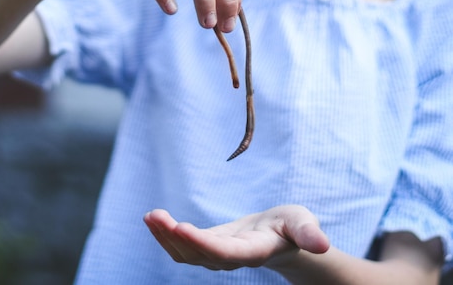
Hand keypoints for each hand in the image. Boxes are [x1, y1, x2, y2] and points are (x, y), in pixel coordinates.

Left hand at [143, 205, 329, 270]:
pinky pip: (182, 249)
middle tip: (155, 215)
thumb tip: (322, 244)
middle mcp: (233, 258)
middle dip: (174, 237)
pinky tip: (154, 219)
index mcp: (255, 252)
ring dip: (165, 237)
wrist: (284, 237)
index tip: (181, 227)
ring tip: (151, 216)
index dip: (203, 243)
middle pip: (199, 255)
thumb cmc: (294, 227)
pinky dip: (166, 236)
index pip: (226, 253)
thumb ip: (308, 233)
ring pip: (187, 255)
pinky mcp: (208, 248)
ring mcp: (218, 256)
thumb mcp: (303, 222)